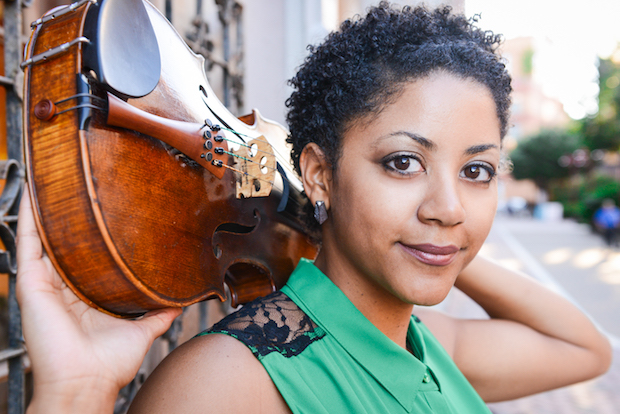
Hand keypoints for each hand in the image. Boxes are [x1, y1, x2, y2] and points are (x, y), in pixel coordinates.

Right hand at [16, 185, 181, 413]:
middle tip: (83, 178)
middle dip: (71, 210)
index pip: (88, 252)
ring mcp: (46, 281)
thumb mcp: (143, 329)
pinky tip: (35, 191)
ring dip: (47, 205)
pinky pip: (27, 242)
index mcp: (86, 291)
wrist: (88, 382)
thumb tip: (184, 298)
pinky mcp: (31, 283)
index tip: (109, 205)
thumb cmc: (109, 362)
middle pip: (66, 238)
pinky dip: (29, 216)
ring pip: (44, 234)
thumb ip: (160, 312)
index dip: (95, 230)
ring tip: (55, 173)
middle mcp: (64, 283)